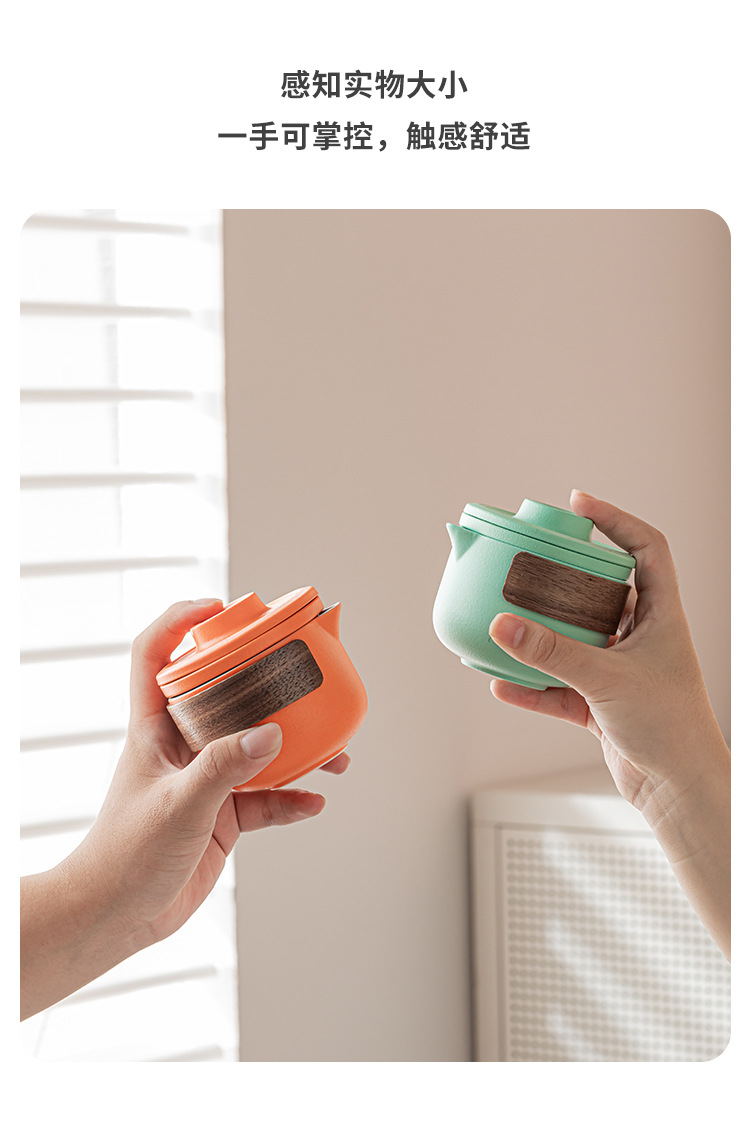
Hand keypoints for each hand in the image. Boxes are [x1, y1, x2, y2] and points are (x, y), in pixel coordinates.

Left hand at [21, 599, 346, 1017]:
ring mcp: (205, 779)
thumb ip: (225, 768)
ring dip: (297, 748)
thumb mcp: (179, 804)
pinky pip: (267, 797)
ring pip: (257, 748)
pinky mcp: (222, 815)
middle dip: (267, 684)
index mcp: (154, 728)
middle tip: (303, 674)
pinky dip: (293, 798)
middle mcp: (182, 746)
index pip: (156, 655)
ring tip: (333, 754)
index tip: (221, 607)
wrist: (116, 918)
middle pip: (225, 695)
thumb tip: (272, 733)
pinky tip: (315, 801)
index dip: (181, 622)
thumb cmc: (124, 856)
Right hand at [489, 490, 724, 806]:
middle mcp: (641, 637)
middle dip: (562, 577)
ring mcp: (620, 671)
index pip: (647, 549)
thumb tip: (503, 624)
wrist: (680, 791)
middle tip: (528, 561)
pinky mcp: (602, 705)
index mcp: (661, 616)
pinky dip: (531, 685)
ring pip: (574, 639)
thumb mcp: (606, 680)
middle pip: (600, 590)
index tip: (578, 504)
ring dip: (541, 633)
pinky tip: (501, 683)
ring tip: (505, 617)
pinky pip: (558, 686)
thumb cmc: (670, 729)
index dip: (616, 520)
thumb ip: (552, 652)